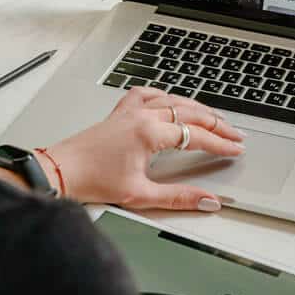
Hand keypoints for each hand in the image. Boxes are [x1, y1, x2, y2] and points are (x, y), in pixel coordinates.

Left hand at [35, 87, 245, 210]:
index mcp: (149, 133)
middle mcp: (142, 116)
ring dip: (198, 108)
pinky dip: (166, 95)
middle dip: (218, 124)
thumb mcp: (140, 195)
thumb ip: (179, 197)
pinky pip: (149, 94)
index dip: (220, 143)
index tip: (235, 149)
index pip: (196, 135)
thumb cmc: (92, 181)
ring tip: (215, 118)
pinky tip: (172, 100)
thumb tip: (207, 200)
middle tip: (235, 134)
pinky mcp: (120, 112)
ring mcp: (131, 111)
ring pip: (174, 100)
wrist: (59, 172)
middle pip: (191, 113)